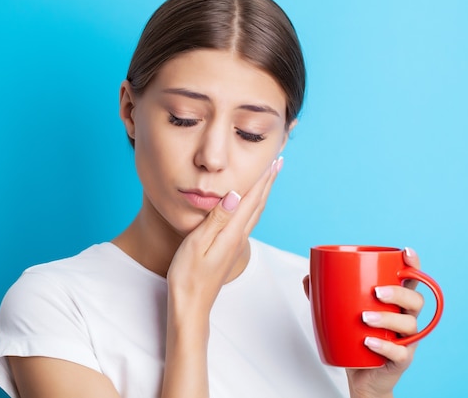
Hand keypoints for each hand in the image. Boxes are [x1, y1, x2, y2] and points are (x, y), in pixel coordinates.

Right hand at [167, 156, 282, 313]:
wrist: (191, 306)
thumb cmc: (188, 277)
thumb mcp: (197, 244)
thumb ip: (217, 218)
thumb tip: (235, 194)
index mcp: (232, 232)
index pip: (251, 199)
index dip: (263, 178)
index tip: (274, 160)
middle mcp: (238, 237)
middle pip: (258, 203)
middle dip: (269, 181)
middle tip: (279, 161)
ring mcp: (236, 244)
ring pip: (255, 212)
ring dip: (264, 192)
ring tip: (269, 177)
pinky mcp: (230, 249)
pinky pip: (248, 221)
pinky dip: (254, 206)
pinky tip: (251, 204)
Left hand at [303, 247, 424, 397]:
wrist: (362, 376)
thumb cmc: (357, 339)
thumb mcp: (343, 314)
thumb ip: (327, 295)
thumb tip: (307, 277)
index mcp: (396, 302)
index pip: (412, 279)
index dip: (414, 264)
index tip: (406, 252)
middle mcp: (406, 318)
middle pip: (416, 300)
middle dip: (399, 292)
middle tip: (376, 292)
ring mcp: (406, 340)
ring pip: (409, 324)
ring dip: (388, 318)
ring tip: (365, 318)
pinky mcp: (402, 360)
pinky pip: (400, 353)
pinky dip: (385, 346)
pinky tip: (369, 341)